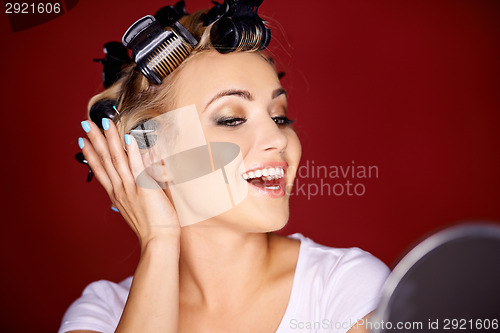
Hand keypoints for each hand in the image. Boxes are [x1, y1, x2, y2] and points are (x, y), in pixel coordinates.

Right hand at [79, 118, 179, 249]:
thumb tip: (137, 179)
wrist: (158, 240)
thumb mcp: (137, 207)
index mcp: (117, 194)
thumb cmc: (153, 226)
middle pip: (105, 160)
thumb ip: (134, 191)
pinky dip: (133, 152)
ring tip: (104, 124)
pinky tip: (128, 138)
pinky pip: (137, 166)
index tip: (84, 141)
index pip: (101, 170)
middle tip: (87, 123)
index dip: (91, 154)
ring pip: (117, 159)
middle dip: (96, 140)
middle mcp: (120, 189)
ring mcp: (131, 188)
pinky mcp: (145, 188)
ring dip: (110, 139)